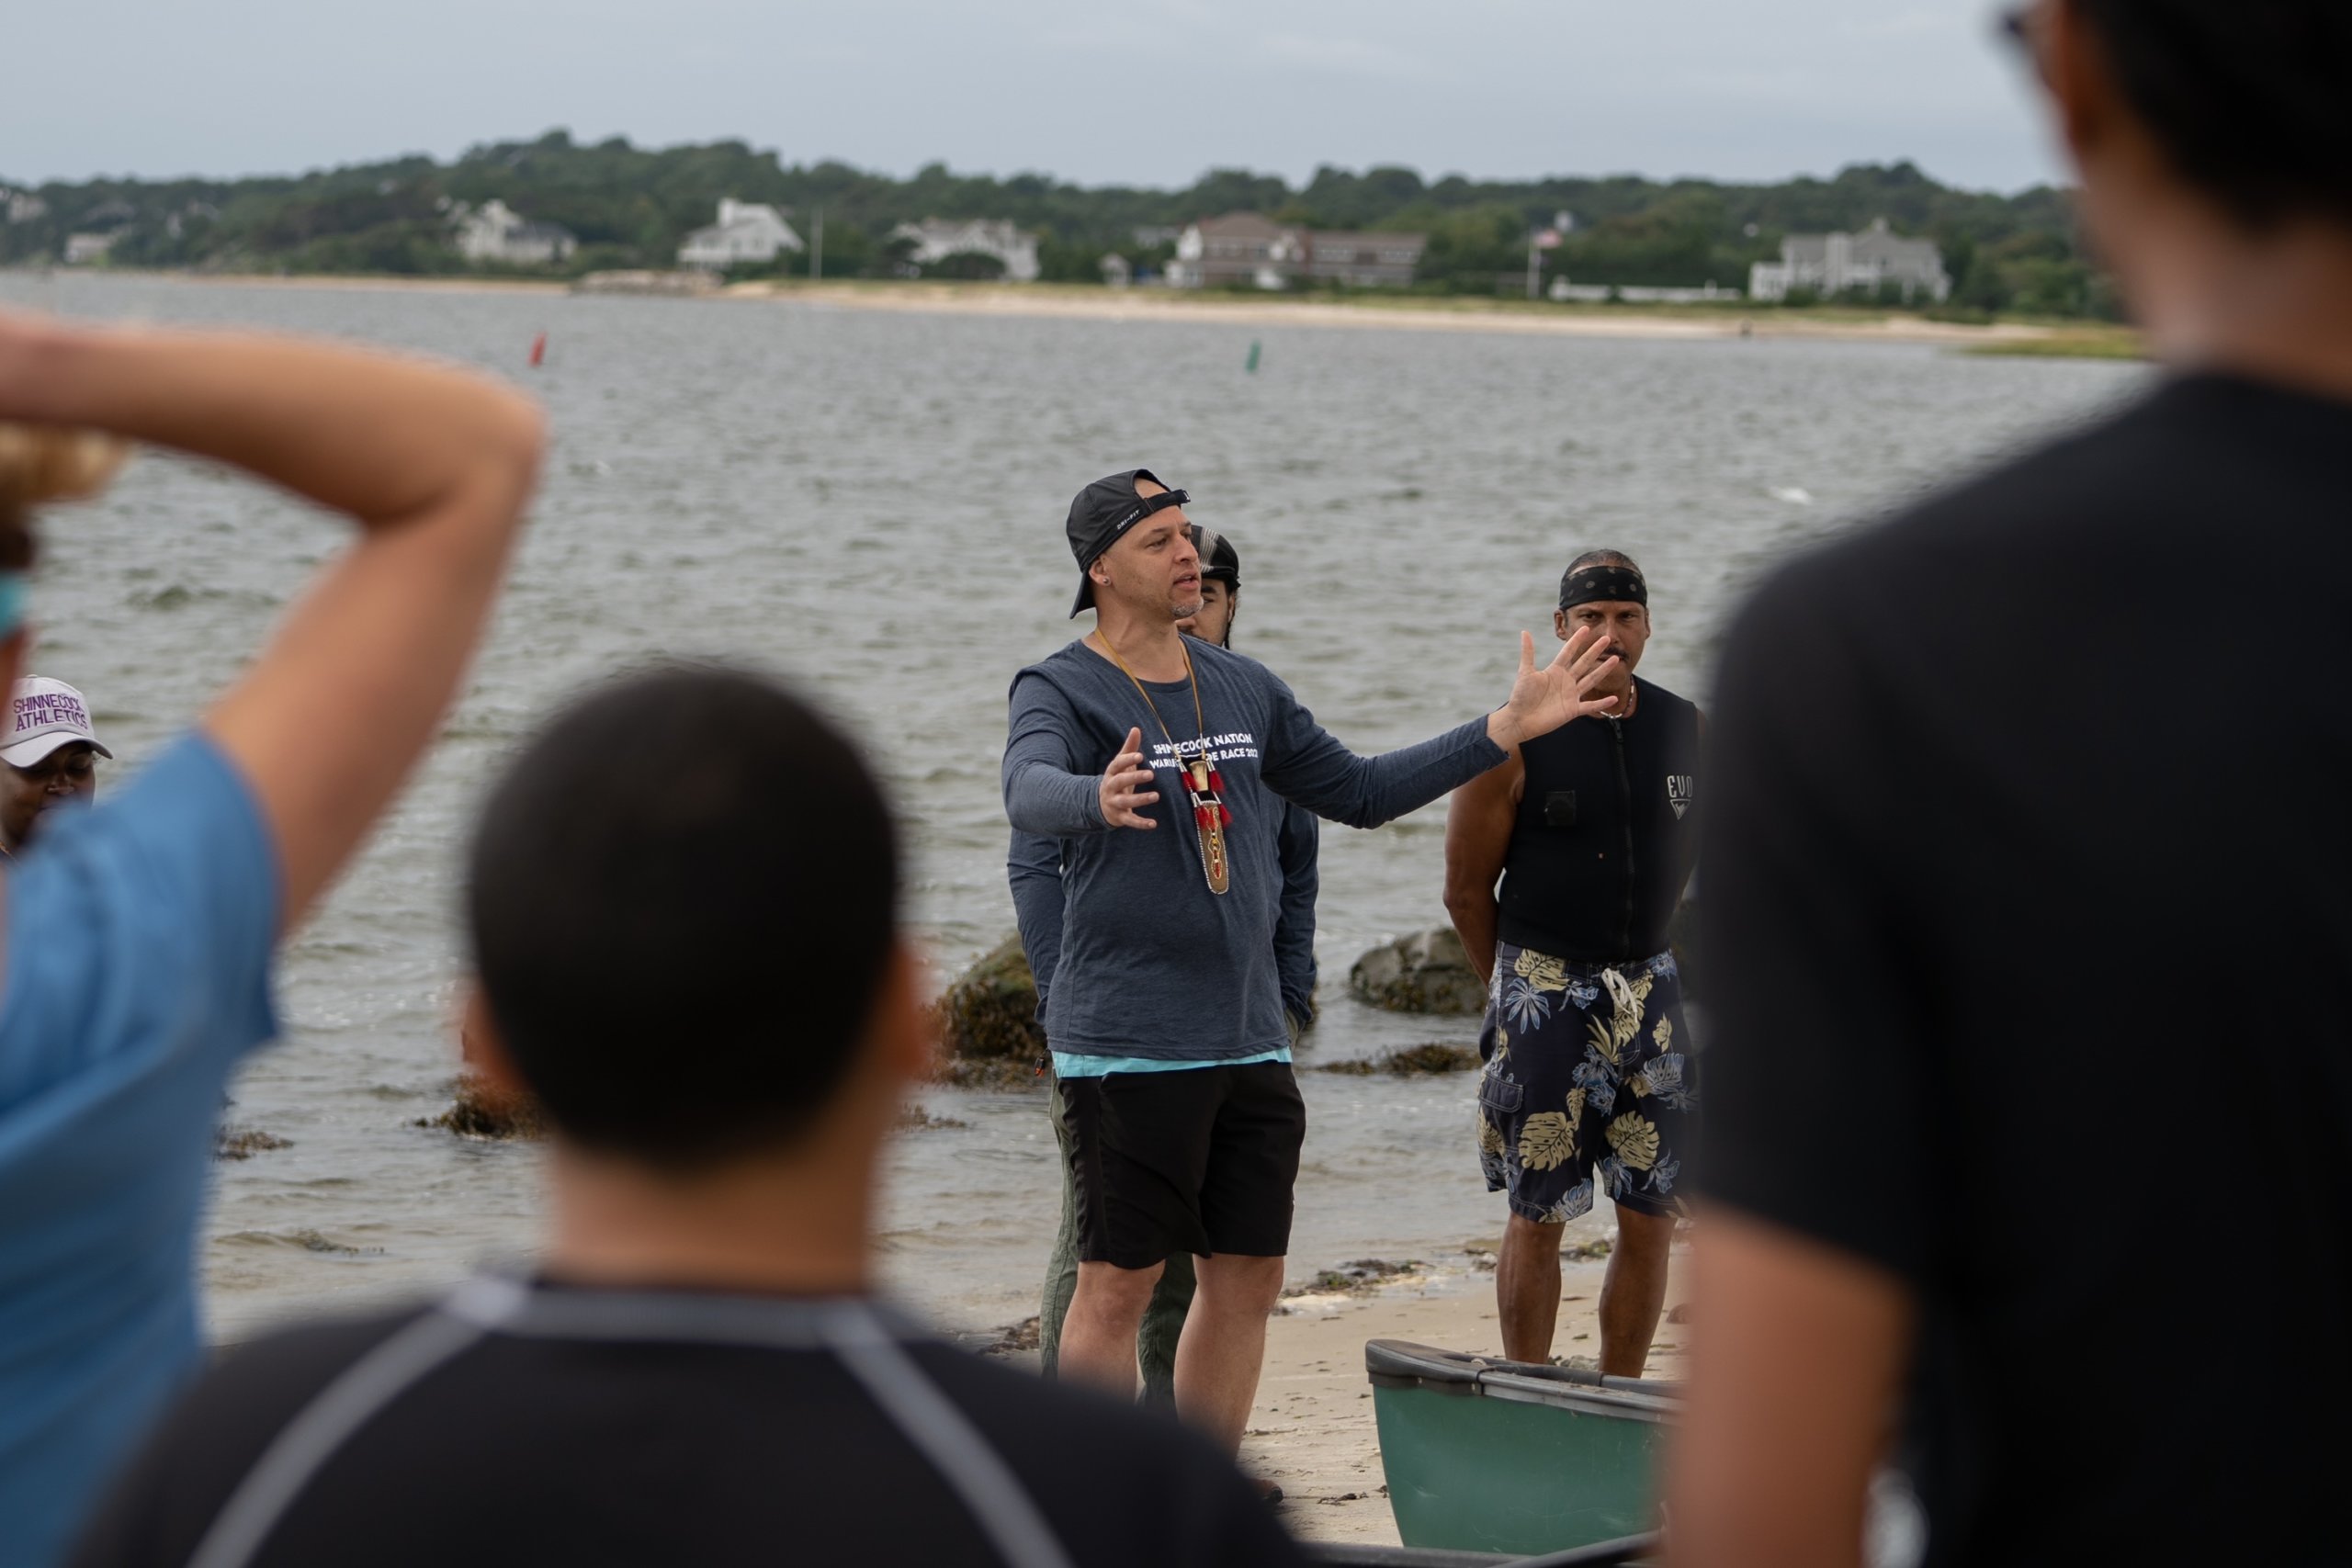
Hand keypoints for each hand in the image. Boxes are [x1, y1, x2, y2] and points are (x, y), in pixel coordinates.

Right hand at [1098, 726, 1159, 829]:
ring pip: (1125, 801)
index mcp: (1111, 773)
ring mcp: (1114, 803)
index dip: (1127, 760)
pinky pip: (1130, 820)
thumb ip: (1129, 748)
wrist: (1100, 805)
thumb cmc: (1116, 780)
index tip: (1140, 755)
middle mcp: (1110, 787)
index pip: (1117, 764)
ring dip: (1140, 799)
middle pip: (1120, 781)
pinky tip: (1153, 824)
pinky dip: (1141, 823)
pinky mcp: (1119, 817)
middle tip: (1151, 774)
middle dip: (1134, 778)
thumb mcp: (1121, 765)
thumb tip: (1136, 728)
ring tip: (1156, 796)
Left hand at [1489, 627, 1619, 748]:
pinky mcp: (1573, 710)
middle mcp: (1565, 681)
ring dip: (1603, 671)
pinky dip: (1602, 703)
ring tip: (1616, 659)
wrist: (1519, 720)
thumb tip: (1525, 632)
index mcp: (1555, 671)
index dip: (1577, 641)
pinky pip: (1590, 706)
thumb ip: (1528, 653)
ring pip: (1591, 680)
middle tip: (1607, 638)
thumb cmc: (1520, 696)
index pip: (1568, 652)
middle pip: (1584, 663)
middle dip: (1595, 651)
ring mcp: (1571, 695)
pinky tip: (1614, 698)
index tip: (1586, 628)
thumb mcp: (1525, 672)